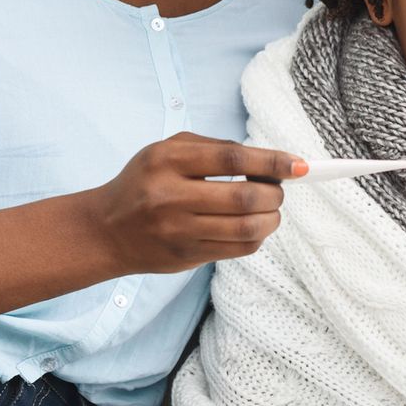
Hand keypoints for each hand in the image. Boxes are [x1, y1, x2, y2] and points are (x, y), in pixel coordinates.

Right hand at [88, 132, 305, 274]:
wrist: (106, 230)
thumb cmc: (144, 182)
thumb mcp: (166, 150)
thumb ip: (214, 148)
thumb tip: (270, 160)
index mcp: (168, 161)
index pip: (233, 158)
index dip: (272, 160)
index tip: (299, 165)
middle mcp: (171, 197)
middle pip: (246, 197)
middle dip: (276, 193)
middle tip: (279, 189)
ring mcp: (179, 231)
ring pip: (248, 229)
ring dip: (272, 218)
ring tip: (271, 209)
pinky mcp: (186, 257)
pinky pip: (239, 250)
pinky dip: (257, 237)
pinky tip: (253, 226)